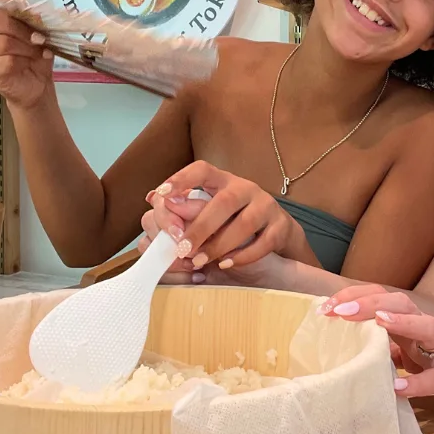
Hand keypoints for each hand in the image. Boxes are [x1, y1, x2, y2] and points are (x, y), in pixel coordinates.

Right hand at [0, 0, 53, 109]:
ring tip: (39, 53)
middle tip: (39, 38)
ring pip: (3, 42)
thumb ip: (35, 20)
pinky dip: (23, 61)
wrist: (37, 83)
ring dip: (27, 48)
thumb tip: (36, 11)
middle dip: (20, 28)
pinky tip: (29, 62)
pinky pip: (6, 61)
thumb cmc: (35, 55)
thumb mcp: (40, 33)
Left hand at [150, 161, 311, 269]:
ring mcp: (266, 206)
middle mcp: (245, 188)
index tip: (162, 195)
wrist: (275, 236)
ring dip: (219, 245)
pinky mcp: (281, 226)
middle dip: (201, 227)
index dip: (182, 179)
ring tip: (200, 262)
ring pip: (244, 223)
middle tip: (182, 249)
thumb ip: (182, 213)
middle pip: (224, 201)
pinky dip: (243, 255)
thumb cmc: (231, 226)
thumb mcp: (207, 216)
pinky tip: (226, 264)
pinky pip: (264, 241)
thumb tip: (152, 202)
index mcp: (222, 182)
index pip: (202, 170)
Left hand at [317, 284, 433, 401]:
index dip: (354, 298)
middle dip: (366, 303)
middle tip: (335, 311)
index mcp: (414, 322)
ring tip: (373, 322)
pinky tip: (397, 387)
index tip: (325, 307)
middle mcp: (427, 327)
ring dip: (398, 323)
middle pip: (397, 302)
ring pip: (423, 327)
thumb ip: (390, 346)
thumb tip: (352, 347)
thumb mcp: (418, 348)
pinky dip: (417, 383)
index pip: (381, 298)